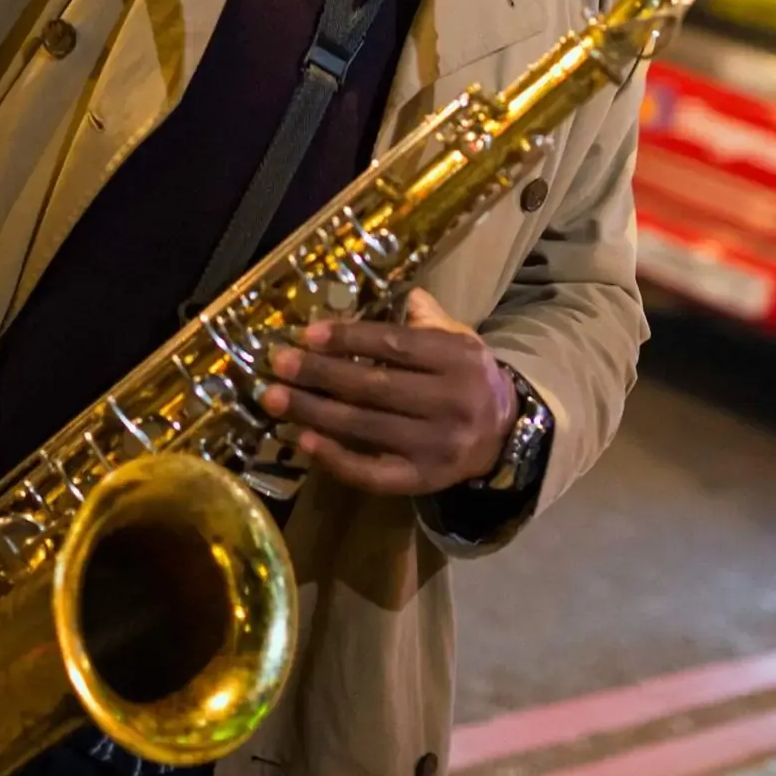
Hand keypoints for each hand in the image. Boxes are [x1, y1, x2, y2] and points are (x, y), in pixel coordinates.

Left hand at [259, 290, 516, 495]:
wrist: (501, 435)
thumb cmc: (467, 378)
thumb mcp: (460, 339)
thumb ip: (426, 318)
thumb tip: (390, 296)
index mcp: (459, 359)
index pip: (396, 345)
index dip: (350, 338)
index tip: (308, 333)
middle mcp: (451, 402)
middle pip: (374, 386)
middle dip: (320, 374)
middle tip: (278, 364)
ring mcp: (436, 445)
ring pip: (365, 427)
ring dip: (313, 412)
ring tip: (274, 399)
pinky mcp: (422, 480)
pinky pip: (371, 472)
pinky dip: (335, 457)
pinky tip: (303, 441)